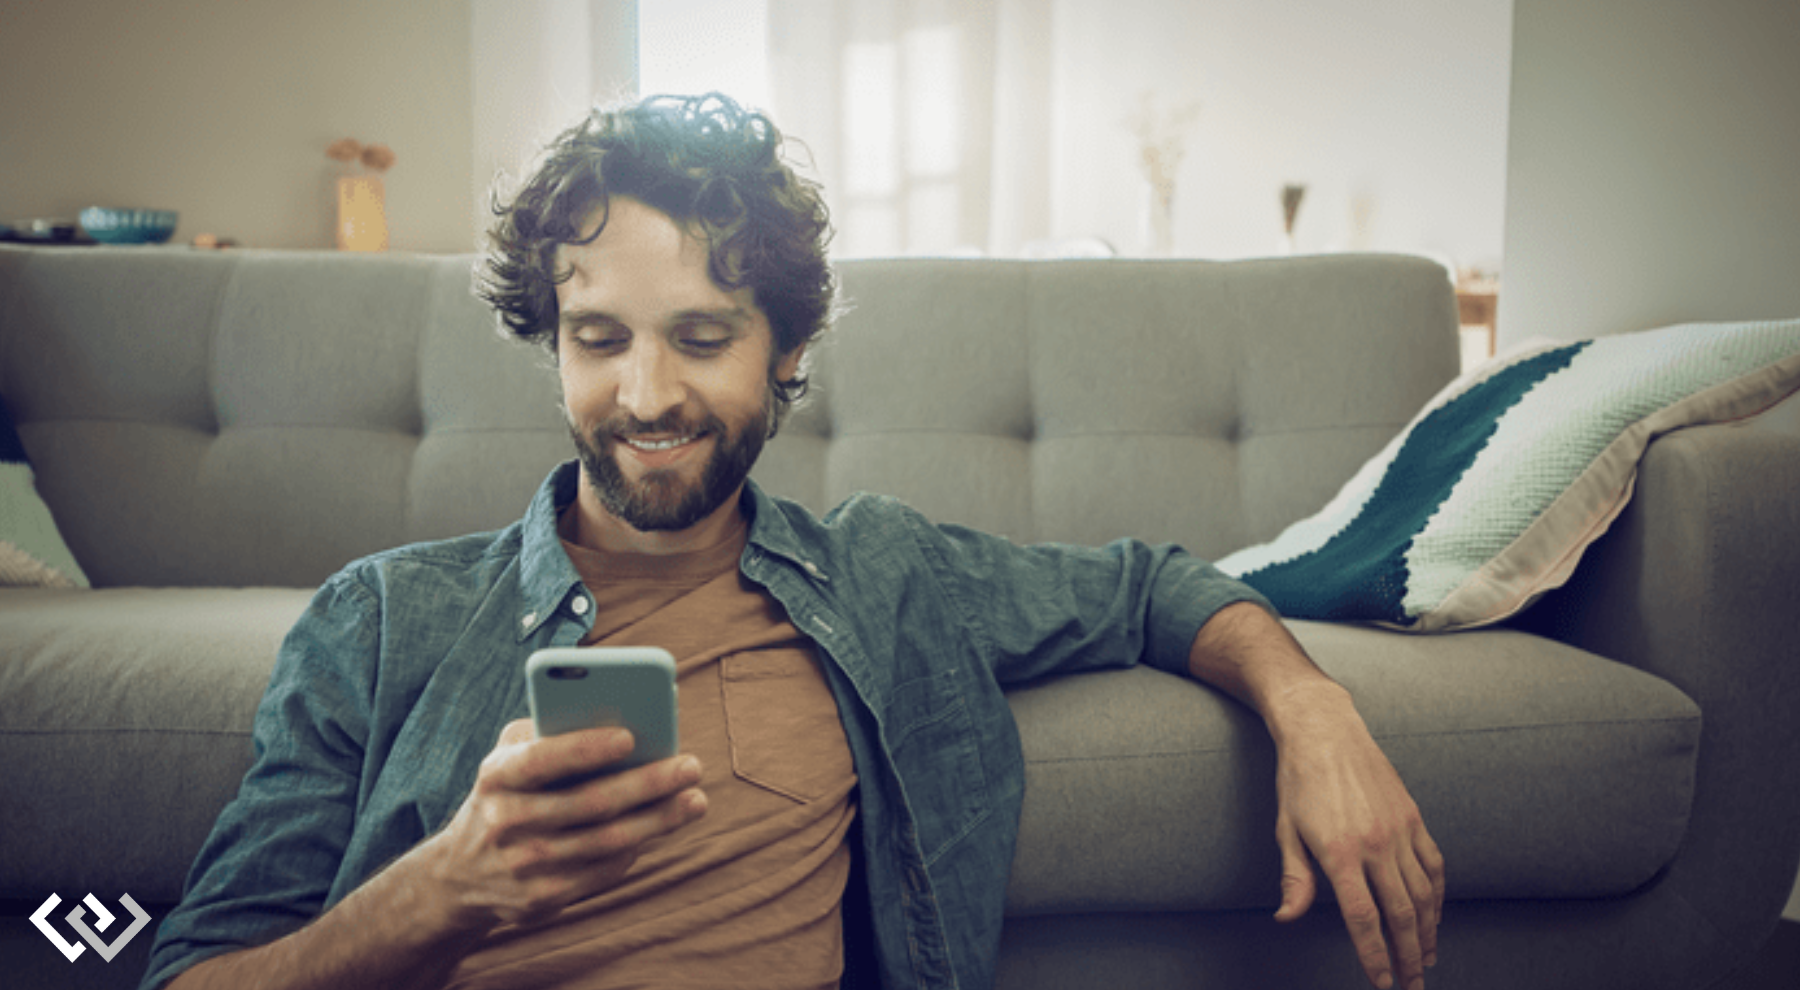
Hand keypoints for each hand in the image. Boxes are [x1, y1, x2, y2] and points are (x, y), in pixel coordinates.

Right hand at [415, 718, 707, 931]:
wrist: (461, 875)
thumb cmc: (506, 795)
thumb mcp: (508, 758)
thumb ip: (549, 732)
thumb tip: (621, 717)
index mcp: (497, 776)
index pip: (541, 759)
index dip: (584, 748)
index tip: (630, 735)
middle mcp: (506, 822)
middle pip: (590, 802)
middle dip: (648, 783)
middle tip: (691, 766)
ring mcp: (524, 865)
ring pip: (607, 840)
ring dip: (659, 819)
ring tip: (695, 799)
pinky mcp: (544, 898)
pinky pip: (604, 870)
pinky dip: (638, 846)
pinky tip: (664, 826)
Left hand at [1270, 683, 1444, 989]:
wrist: (1325, 730)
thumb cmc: (1298, 781)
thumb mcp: (1286, 830)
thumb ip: (1294, 879)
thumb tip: (1287, 918)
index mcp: (1340, 852)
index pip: (1363, 919)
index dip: (1374, 955)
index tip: (1382, 982)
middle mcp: (1376, 844)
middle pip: (1400, 915)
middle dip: (1407, 957)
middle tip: (1411, 984)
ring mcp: (1399, 830)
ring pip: (1424, 895)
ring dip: (1427, 933)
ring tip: (1426, 959)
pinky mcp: (1413, 817)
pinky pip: (1434, 865)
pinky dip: (1438, 897)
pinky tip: (1434, 916)